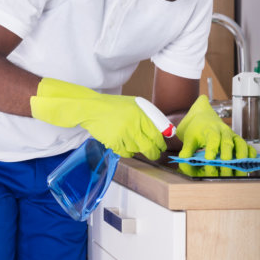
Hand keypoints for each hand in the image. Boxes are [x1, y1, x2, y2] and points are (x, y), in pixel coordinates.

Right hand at [30, 78, 168, 160]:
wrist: (92, 108)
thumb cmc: (115, 106)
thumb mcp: (136, 105)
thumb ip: (151, 117)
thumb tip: (167, 132)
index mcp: (141, 114)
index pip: (157, 135)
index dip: (161, 144)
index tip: (162, 147)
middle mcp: (133, 125)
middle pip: (150, 147)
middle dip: (154, 153)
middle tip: (155, 154)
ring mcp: (123, 135)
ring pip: (137, 151)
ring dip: (138, 150)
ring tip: (134, 142)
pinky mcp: (114, 142)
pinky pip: (126, 153)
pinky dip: (127, 151)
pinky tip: (125, 144)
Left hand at [175, 96, 252, 160]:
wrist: (203, 117)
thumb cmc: (196, 129)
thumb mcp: (189, 137)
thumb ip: (187, 149)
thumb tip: (183, 159)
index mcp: (210, 130)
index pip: (212, 138)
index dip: (212, 148)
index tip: (209, 159)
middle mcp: (223, 132)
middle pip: (227, 141)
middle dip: (227, 154)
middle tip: (225, 165)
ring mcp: (233, 136)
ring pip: (240, 143)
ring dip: (241, 155)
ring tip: (240, 166)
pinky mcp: (238, 141)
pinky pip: (247, 146)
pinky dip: (251, 153)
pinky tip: (251, 163)